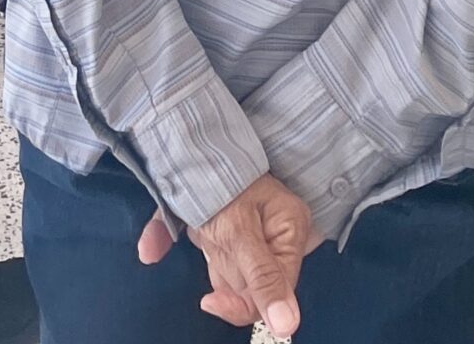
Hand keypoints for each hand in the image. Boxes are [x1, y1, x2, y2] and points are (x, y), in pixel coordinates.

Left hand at [138, 177, 312, 335]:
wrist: (187, 149)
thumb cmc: (219, 182)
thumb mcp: (239, 233)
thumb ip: (263, 278)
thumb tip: (288, 326)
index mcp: (291, 228)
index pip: (279, 287)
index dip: (246, 300)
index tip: (213, 300)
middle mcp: (278, 234)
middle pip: (256, 284)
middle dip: (227, 267)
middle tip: (215, 237)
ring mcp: (256, 235)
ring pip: (234, 275)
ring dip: (213, 258)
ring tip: (206, 228)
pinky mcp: (234, 236)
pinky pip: (219, 263)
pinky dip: (199, 251)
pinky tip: (182, 236)